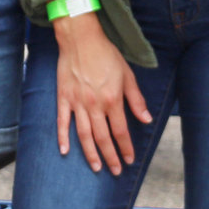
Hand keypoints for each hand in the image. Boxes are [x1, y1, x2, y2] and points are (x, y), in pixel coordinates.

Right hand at [54, 10, 151, 173]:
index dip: (126, 148)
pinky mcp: (63, 98)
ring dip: (90, 153)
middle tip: (115, 171)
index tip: (129, 159)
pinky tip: (65, 151)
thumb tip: (146, 119)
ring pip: (84, 135)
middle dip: (110, 157)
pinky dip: (63, 137)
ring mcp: (77, 103)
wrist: (81, 38)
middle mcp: (95, 105)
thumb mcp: (127, 74)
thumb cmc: (106, 54)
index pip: (121, 131)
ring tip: (96, 167)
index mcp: (112, 99)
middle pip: (103, 138)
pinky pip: (62, 122)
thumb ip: (136, 99)